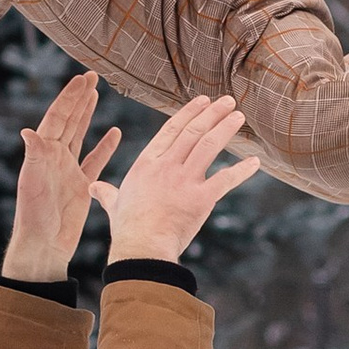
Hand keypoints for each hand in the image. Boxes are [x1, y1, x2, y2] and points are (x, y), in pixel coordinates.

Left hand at [3, 72, 121, 281]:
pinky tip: (115, 132)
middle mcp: (54, 157)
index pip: (57, 117)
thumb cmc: (34, 216)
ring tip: (96, 93)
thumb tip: (28, 131)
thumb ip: (34, 156)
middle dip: (79, 98)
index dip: (69, 97)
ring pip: (80, 135)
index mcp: (42, 153)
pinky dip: (105, 146)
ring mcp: (68, 170)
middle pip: (69, 120)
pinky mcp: (81, 185)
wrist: (43, 246)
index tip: (83, 78)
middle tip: (91, 76)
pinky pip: (95, 160)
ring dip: (87, 114)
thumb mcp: (32, 183)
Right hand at [92, 95, 262, 260]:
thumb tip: (94, 188)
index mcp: (146, 163)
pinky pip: (226, 179)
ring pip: (208, 146)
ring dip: (225, 129)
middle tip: (228, 101)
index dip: (188, 113)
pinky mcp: (201, 198)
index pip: (171, 130)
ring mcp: (184, 180)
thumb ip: (107, 192)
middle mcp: (166, 166)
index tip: (202, 101)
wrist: (142, 247)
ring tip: (239, 117)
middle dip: (212, 113)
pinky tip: (255, 162)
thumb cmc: (127, 228)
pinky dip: (242, 170)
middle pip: (193, 132)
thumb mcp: (114, 204)